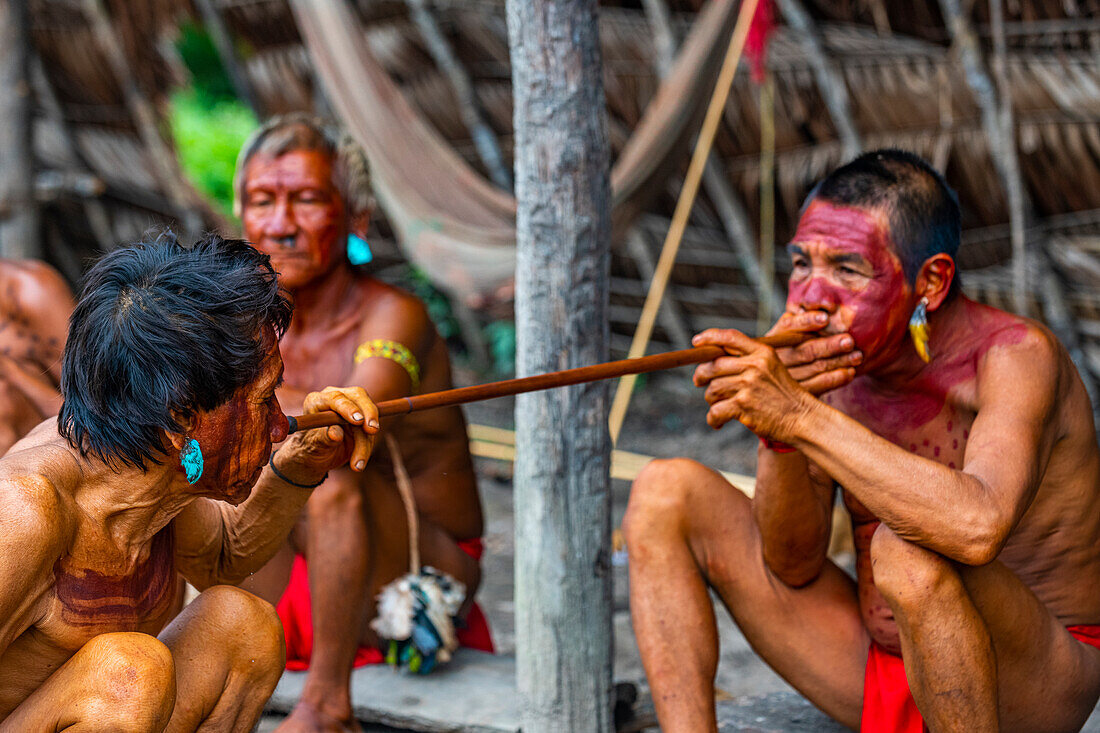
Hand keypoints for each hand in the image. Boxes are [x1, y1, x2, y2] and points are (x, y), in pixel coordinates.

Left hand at [276, 386, 379, 482]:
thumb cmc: (310, 448)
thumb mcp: (313, 445)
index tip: (358, 420)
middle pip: (359, 398)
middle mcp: (336, 400)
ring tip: (357, 465)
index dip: (348, 408)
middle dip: (369, 414)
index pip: (336, 398)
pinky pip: (370, 432)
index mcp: (317, 400)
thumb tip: (336, 434)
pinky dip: (367, 448)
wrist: (317, 457)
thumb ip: (324, 438)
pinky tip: (358, 463)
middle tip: (372, 431)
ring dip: (366, 444)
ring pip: (367, 420)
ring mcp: (351, 407)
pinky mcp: (363, 419)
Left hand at [691, 329, 814, 438]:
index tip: (696, 342)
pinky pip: (715, 410)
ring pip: (712, 389)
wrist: (803, 418)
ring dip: (711, 400)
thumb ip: (750, 361)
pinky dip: (713, 418)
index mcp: (763, 352)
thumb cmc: (785, 396)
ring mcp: (748, 385)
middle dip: (701, 375)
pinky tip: (718, 422)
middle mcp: (755, 365)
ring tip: (719, 406)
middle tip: (699, 381)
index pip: (731, 337)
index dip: (710, 337)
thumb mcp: (773, 368)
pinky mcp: (743, 405)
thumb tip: (714, 361)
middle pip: (713, 365)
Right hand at [768, 311, 860, 394]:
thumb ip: (803, 320)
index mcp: (774, 337)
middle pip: (805, 350)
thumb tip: (828, 308)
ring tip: (857, 356)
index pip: (789, 327)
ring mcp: (785, 377)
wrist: (775, 379)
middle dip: (829, 345)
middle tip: (850, 341)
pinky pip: (817, 387)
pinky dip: (835, 380)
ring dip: (838, 362)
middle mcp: (777, 356)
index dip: (807, 322)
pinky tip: (849, 373)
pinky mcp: (795, 393)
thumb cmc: (791, 347)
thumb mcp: (790, 332)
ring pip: (815, 368)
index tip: (825, 319)